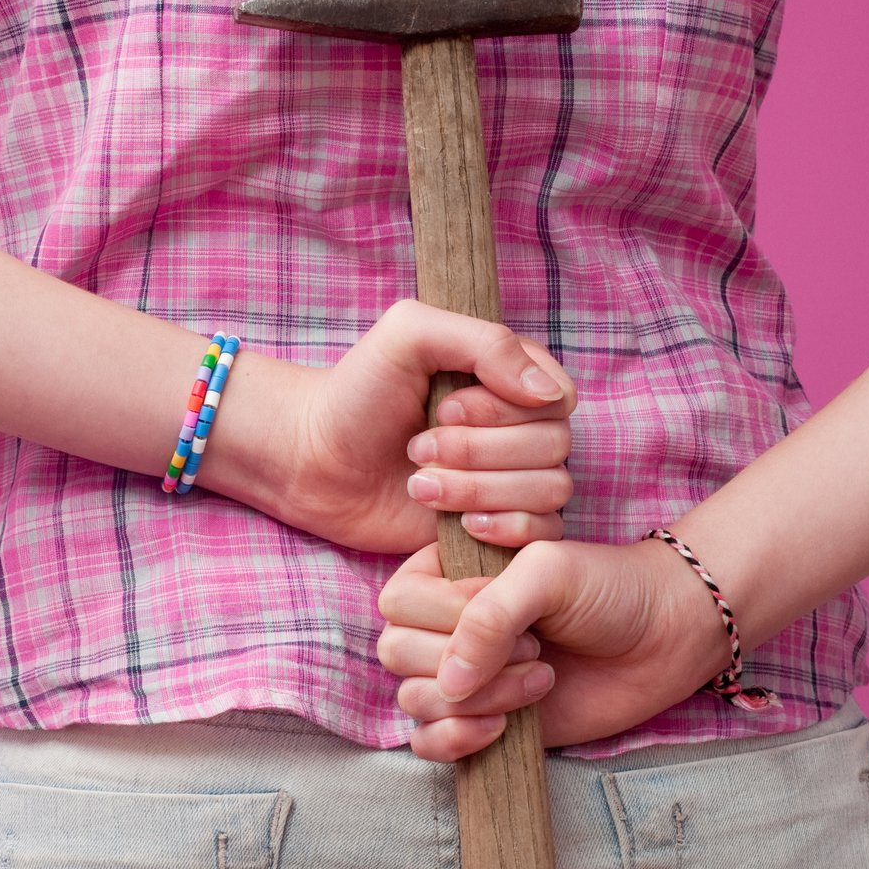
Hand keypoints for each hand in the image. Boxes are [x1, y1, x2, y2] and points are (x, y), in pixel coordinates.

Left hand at [278, 299, 576, 553]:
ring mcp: (511, 479)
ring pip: (550, 490)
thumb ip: (485, 342)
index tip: (444, 408)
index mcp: (508, 377)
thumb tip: (549, 392)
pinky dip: (505, 527)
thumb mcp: (410, 335)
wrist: (311, 459)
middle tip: (416, 448)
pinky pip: (543, 533)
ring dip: (479, 488)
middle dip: (480, 450)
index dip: (506, 409)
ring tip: (418, 484)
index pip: (557, 396)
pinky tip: (457, 521)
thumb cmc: (357, 391)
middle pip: (554, 446)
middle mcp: (519, 428)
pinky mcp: (498, 525)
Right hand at [375, 536, 734, 759]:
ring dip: (478, 698)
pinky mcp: (480, 722)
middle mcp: (444, 627)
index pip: (398, 602)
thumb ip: (490, 614)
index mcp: (447, 576)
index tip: (510, 608)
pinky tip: (500, 729)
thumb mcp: (546, 573)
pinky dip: (453, 740)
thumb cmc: (607, 589)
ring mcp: (461, 678)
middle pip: (397, 652)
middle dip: (466, 659)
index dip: (446, 612)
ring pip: (415, 699)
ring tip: (540, 680)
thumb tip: (450, 681)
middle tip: (535, 648)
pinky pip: (427, 743)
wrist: (663, 636)